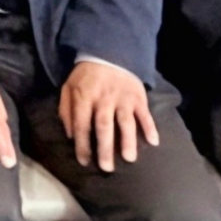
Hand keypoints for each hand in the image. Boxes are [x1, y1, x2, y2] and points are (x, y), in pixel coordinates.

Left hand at [58, 58, 157, 173]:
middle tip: (107, 168)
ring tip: (129, 159)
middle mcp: (104, 99)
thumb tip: (70, 136)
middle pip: (104, 126)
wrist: (108, 52)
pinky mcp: (138, 96)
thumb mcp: (68, 88)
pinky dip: (150, 127)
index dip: (82, 145)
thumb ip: (66, 111)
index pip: (82, 125)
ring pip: (125, 122)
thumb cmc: (85, 76)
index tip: (85, 162)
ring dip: (128, 141)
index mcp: (84, 97)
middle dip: (105, 148)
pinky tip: (154, 142)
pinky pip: (145, 113)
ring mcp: (123, 98)